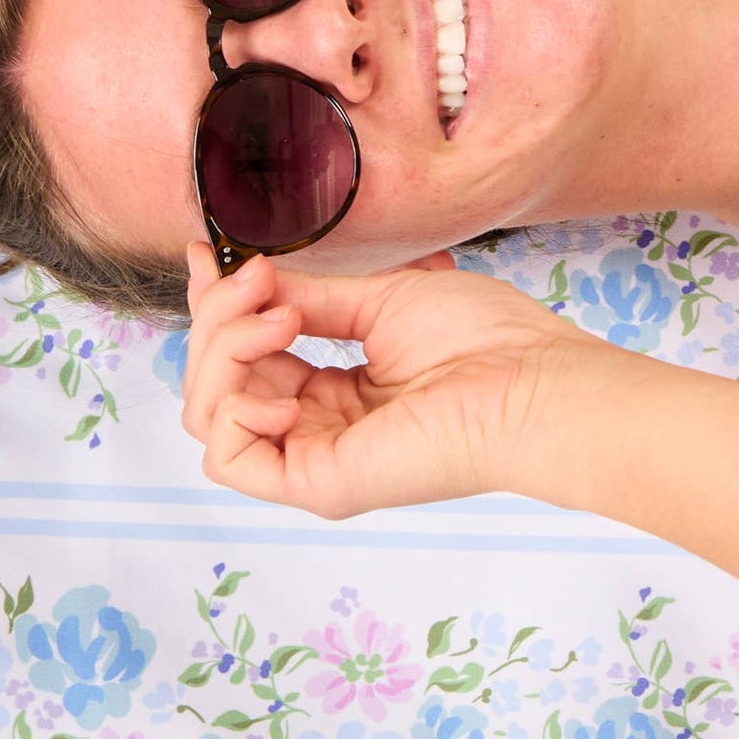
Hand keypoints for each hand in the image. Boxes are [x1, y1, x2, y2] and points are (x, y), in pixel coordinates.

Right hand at [179, 241, 603, 517]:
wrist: (530, 382)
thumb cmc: (482, 339)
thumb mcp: (376, 298)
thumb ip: (303, 296)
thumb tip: (241, 275)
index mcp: (332, 391)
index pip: (241, 355)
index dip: (215, 306)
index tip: (208, 254)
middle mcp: (316, 427)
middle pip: (214, 380)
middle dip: (216, 317)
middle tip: (260, 278)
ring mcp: (313, 458)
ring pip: (209, 412)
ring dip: (222, 351)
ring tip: (281, 318)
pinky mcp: (316, 484)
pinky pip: (227, 458)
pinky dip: (231, 408)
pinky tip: (279, 384)